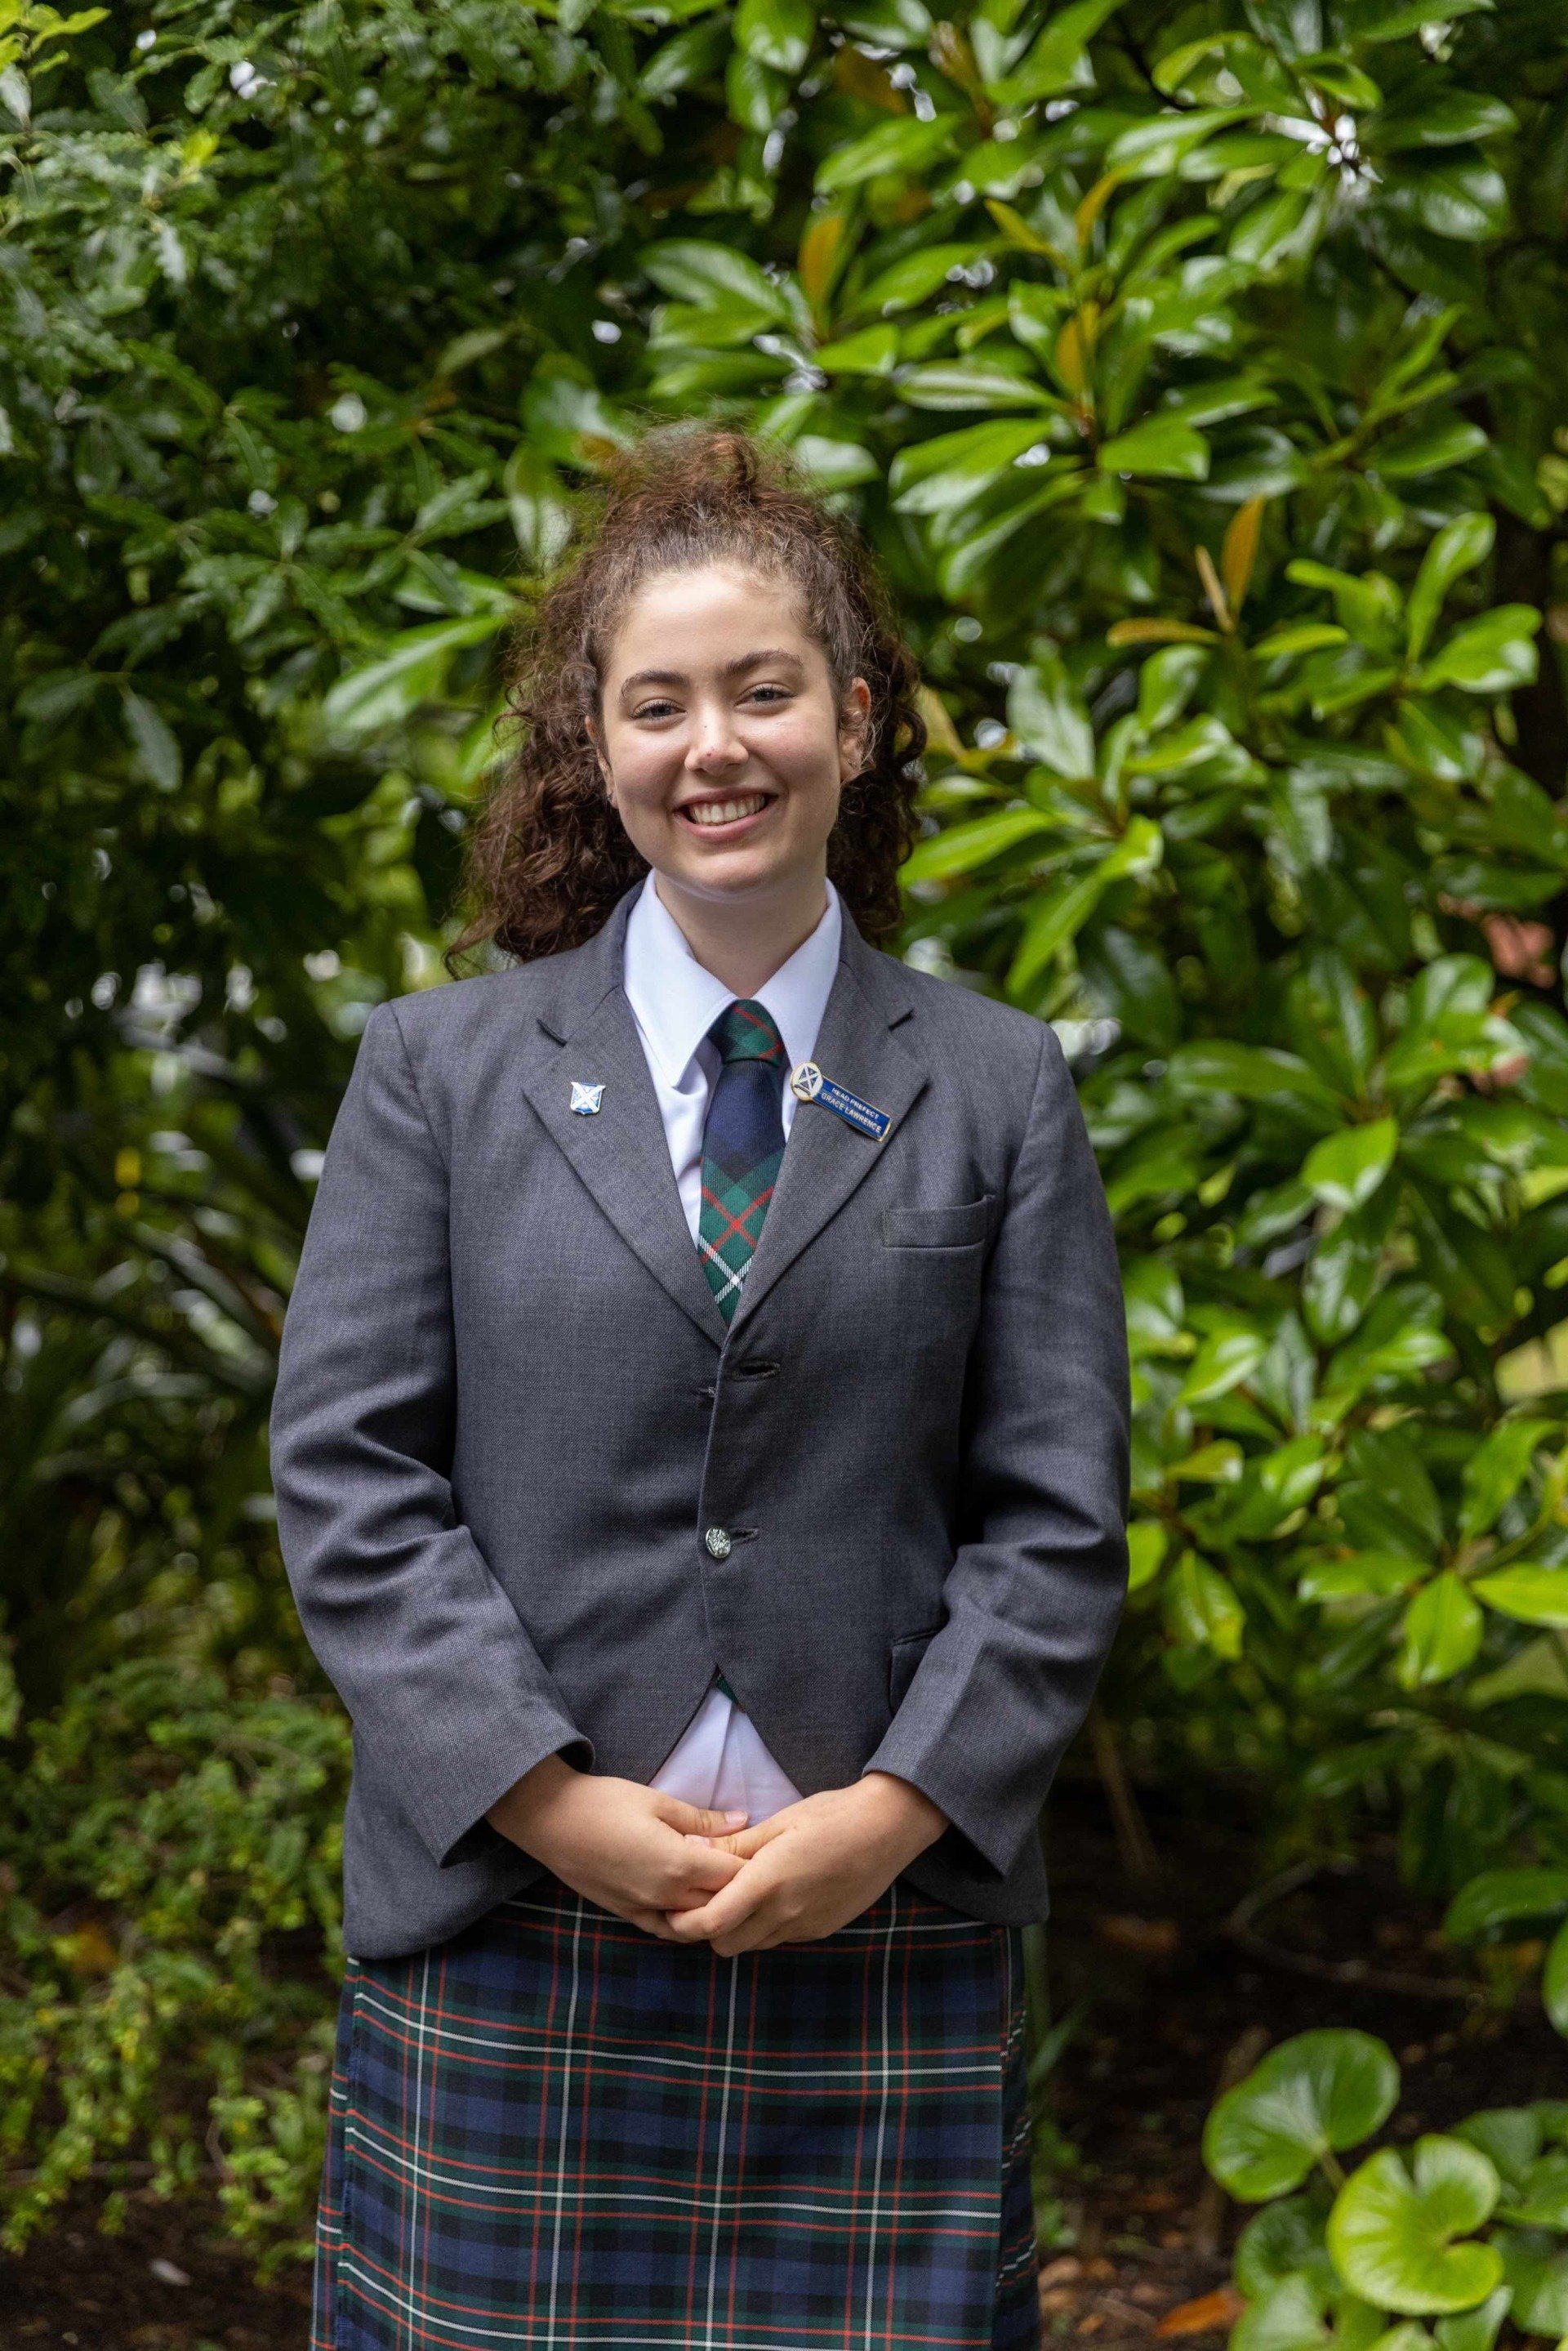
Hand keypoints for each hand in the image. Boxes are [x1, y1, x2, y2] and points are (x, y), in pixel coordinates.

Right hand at [487, 1755, 749, 1940]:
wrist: (550, 1820)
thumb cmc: (605, 1802)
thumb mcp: (658, 1802)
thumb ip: (702, 1819)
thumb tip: (743, 1820)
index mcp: (678, 1865)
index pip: (734, 1877)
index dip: (755, 1866)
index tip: (769, 1853)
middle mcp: (664, 1897)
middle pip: (719, 1904)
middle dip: (741, 1890)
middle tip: (756, 1870)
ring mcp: (644, 1910)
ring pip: (695, 1922)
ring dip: (714, 1909)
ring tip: (727, 1888)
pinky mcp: (626, 1914)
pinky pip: (666, 1929)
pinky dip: (685, 1922)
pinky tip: (693, 1907)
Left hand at [663, 1772, 947, 1957]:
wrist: (889, 1828)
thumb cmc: (832, 1814)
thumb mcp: (779, 1822)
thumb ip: (735, 1846)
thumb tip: (690, 1850)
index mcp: (770, 1881)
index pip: (712, 1922)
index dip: (684, 1922)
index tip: (672, 1906)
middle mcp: (786, 1913)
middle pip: (725, 1944)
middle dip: (706, 1930)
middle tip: (700, 1899)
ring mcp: (805, 1926)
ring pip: (752, 1945)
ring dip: (735, 1929)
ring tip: (734, 1896)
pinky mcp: (821, 1930)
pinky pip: (778, 1938)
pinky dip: (763, 1926)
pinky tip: (769, 1898)